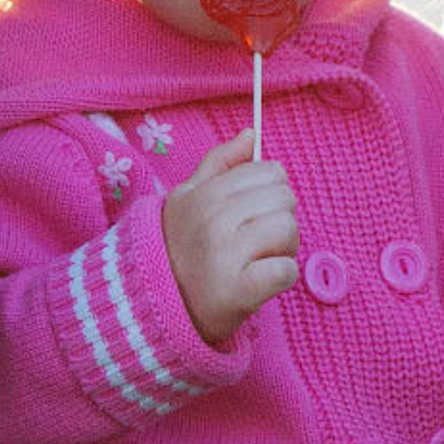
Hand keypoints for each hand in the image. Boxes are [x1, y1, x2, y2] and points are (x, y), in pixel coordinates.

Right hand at [161, 130, 299, 345]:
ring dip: (283, 249)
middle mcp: (213, 220)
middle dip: (280, 219)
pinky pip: (286, 270)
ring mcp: (225, 255)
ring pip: (289, 230)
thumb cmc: (179, 249)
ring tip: (257, 261)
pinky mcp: (238, 290)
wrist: (154, 308)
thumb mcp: (188, 198)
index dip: (269, 192)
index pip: (271, 171)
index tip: (250, 213)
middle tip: (255, 242)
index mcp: (205, 193)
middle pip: (285, 199)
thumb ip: (220, 162)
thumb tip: (251, 135)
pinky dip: (282, 277)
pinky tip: (261, 282)